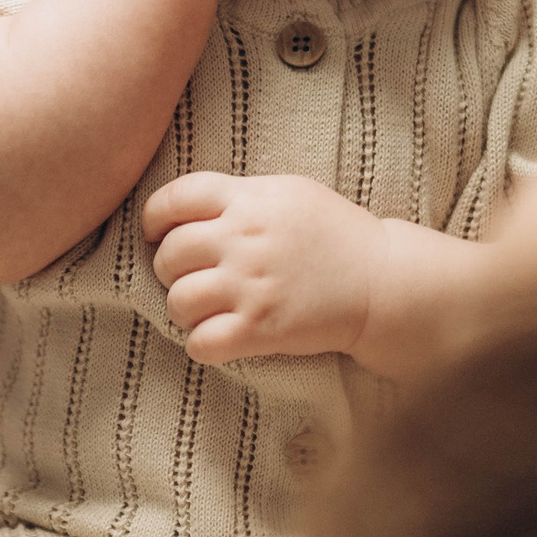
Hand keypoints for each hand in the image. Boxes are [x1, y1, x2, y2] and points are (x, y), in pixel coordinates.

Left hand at [144, 173, 385, 364]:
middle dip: (169, 269)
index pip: (175, 198)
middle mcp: (244, 241)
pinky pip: (201, 343)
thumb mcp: (289, 192)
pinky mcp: (261, 329)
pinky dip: (200, 344)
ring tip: (204, 309)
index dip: (155, 217)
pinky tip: (217, 337)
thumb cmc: (336, 233)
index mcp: (249, 201)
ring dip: (183, 309)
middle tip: (189, 276)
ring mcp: (251, 287)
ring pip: (178, 301)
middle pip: (169, 254)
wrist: (381, 281)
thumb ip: (240, 195)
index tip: (157, 232)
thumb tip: (188, 207)